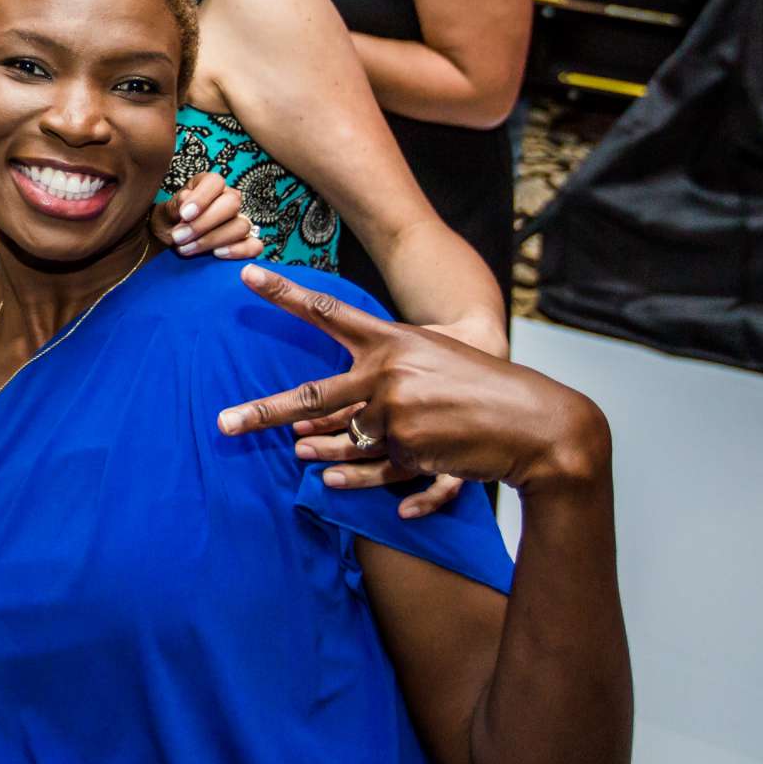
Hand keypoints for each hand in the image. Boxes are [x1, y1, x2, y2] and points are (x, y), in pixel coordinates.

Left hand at [151, 171, 262, 259]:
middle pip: (232, 203)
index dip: (202, 198)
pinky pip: (254, 246)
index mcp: (209, 185)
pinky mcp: (245, 242)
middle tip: (179, 237)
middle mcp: (228, 199)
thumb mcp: (165, 212)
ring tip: (186, 249)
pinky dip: (238, 251)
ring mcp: (239, 221)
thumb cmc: (169, 221)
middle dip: (203, 224)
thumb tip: (187, 200)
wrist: (169, 243)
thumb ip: (175, 205)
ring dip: (212, 240)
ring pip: (241, 226)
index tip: (184, 215)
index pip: (215, 182)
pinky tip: (216, 254)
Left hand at [218, 265, 610, 507]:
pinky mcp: (415, 454)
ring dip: (321, 453)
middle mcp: (388, 377)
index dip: (286, 294)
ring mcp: (400, 418)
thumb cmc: (480, 385)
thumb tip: (318, 419)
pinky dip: (365, 483)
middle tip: (224, 423)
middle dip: (263, 413)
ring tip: (303, 457)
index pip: (328, 314)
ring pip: (343, 444)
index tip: (247, 276)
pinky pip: (377, 474)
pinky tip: (346, 487)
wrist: (538, 422)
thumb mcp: (430, 360)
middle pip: (313, 398)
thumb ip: (376, 381)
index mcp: (391, 342)